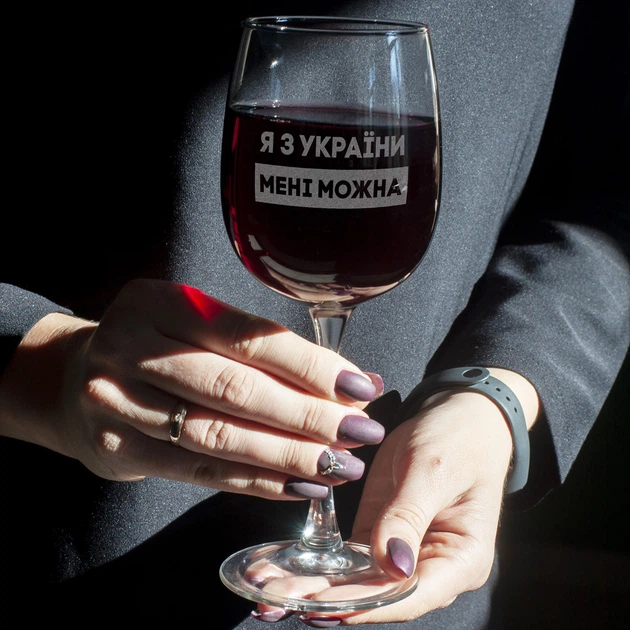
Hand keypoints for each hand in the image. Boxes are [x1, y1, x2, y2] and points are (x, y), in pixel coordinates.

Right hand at [0, 279, 384, 498]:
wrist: (74, 377)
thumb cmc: (158, 344)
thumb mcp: (198, 324)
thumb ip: (265, 350)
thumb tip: (354, 381)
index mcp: (162, 302)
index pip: (249, 337)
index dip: (309, 365)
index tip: (359, 387)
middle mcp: (134, 346)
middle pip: (235, 389)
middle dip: (307, 416)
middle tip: (359, 433)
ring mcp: (118, 399)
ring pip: (217, 435)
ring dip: (287, 456)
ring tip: (339, 467)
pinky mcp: (118, 446)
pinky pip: (198, 471)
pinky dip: (255, 482)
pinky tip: (298, 486)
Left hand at [253, 370, 538, 624]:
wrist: (459, 414)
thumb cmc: (458, 438)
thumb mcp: (432, 470)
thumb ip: (409, 516)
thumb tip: (392, 566)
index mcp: (461, 559)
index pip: (408, 594)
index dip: (363, 605)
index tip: (319, 605)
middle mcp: (433, 566)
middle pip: (378, 595)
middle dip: (326, 602)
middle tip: (275, 602)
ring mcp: (404, 552)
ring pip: (357, 582)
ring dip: (315, 587)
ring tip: (270, 591)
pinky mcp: (381, 534)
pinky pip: (350, 558)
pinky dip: (320, 564)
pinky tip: (287, 568)